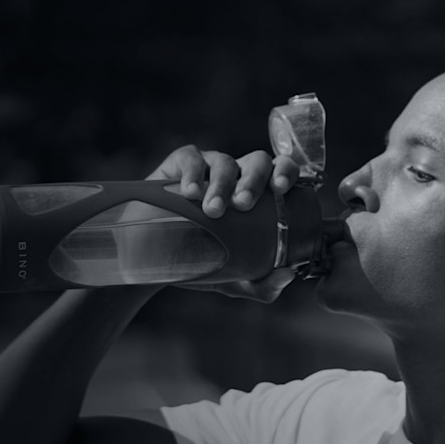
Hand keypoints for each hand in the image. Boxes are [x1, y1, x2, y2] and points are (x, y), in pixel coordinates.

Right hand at [145, 145, 301, 300]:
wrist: (157, 262)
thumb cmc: (204, 261)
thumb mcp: (235, 279)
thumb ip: (263, 285)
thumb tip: (287, 274)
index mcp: (260, 195)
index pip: (282, 171)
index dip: (287, 172)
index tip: (280, 190)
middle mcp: (239, 176)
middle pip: (258, 161)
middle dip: (254, 180)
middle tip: (243, 205)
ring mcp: (210, 167)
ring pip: (225, 162)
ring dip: (222, 185)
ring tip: (213, 210)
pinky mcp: (180, 164)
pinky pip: (191, 159)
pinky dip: (193, 173)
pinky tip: (190, 192)